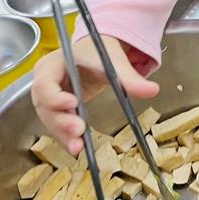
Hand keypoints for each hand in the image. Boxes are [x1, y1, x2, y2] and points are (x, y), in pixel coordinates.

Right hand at [31, 35, 158, 154]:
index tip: (72, 103)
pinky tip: (77, 147)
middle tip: (78, 130)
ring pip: (50, 118)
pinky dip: (67, 135)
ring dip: (63, 133)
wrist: (98, 52)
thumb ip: (130, 77)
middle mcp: (45, 81)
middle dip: (60, 120)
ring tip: (78, 146)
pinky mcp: (57, 108)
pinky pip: (58, 123)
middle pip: (45, 104)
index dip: (54, 96)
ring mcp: (49, 96)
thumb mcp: (113, 61)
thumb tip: (153, 90)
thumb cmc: (100, 52)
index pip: (45, 82)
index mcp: (53, 64)